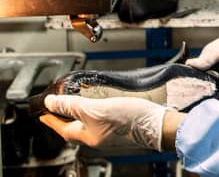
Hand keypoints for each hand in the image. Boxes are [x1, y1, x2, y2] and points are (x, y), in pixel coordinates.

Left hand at [39, 95, 169, 150]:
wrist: (155, 123)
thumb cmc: (128, 118)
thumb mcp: (96, 108)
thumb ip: (73, 105)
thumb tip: (51, 102)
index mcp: (88, 136)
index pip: (63, 128)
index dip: (51, 120)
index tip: (43, 114)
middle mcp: (97, 136)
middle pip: (75, 127)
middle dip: (66, 116)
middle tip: (59, 105)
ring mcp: (109, 132)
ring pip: (89, 122)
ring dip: (82, 111)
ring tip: (78, 100)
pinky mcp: (121, 124)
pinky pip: (102, 118)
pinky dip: (97, 110)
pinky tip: (102, 101)